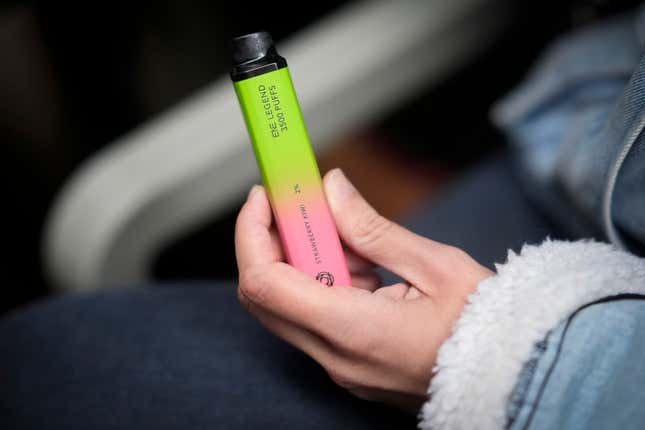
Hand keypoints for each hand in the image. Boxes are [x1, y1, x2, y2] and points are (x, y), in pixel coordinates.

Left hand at [235, 169, 492, 410]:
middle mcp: (335, 357)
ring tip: (354, 242)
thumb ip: (372, 228)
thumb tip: (331, 190)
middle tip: (300, 206)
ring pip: (289, 306)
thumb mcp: (436, 266)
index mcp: (353, 330)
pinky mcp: (350, 366)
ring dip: (304, 263)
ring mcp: (340, 367)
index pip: (265, 282)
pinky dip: (324, 284)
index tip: (264, 195)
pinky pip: (315, 321)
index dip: (252, 232)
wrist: (516, 379)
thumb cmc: (488, 328)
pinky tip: (365, 269)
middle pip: (266, 295)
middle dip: (272, 241)